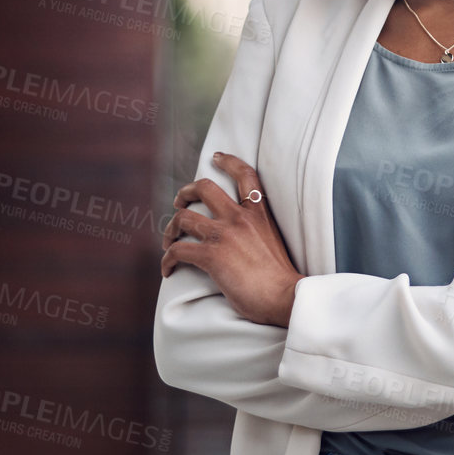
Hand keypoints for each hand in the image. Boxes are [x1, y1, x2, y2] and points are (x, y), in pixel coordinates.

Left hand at [160, 152, 302, 326]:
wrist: (285, 297)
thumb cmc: (282, 279)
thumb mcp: (274, 242)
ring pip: (184, 218)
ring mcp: (224, 235)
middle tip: (179, 203)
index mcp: (259, 213)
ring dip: (171, 229)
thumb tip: (240, 242)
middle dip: (186, 192)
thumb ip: (257, 232)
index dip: (228, 161)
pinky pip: (177, 250)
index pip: (245, 175)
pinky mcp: (211, 255)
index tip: (217, 157)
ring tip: (169, 241)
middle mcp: (239, 218)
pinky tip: (168, 269)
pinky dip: (167, 259)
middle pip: (204, 188)